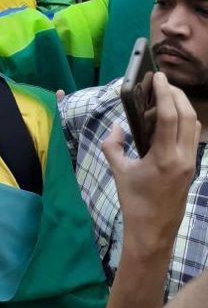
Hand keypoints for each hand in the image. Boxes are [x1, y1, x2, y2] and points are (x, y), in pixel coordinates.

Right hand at [103, 72, 198, 255]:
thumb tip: (116, 127)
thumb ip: (112, 145)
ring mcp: (191, 162)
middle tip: (161, 82)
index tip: (157, 76)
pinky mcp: (192, 167)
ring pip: (194, 125)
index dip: (164, 92)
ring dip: (182, 106)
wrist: (153, 231)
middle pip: (188, 115)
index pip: (169, 116)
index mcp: (164, 157)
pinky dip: (184, 121)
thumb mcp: (118, 171)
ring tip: (165, 98)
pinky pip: (192, 136)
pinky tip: (168, 120)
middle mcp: (183, 157)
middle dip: (176, 94)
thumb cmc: (134, 202)